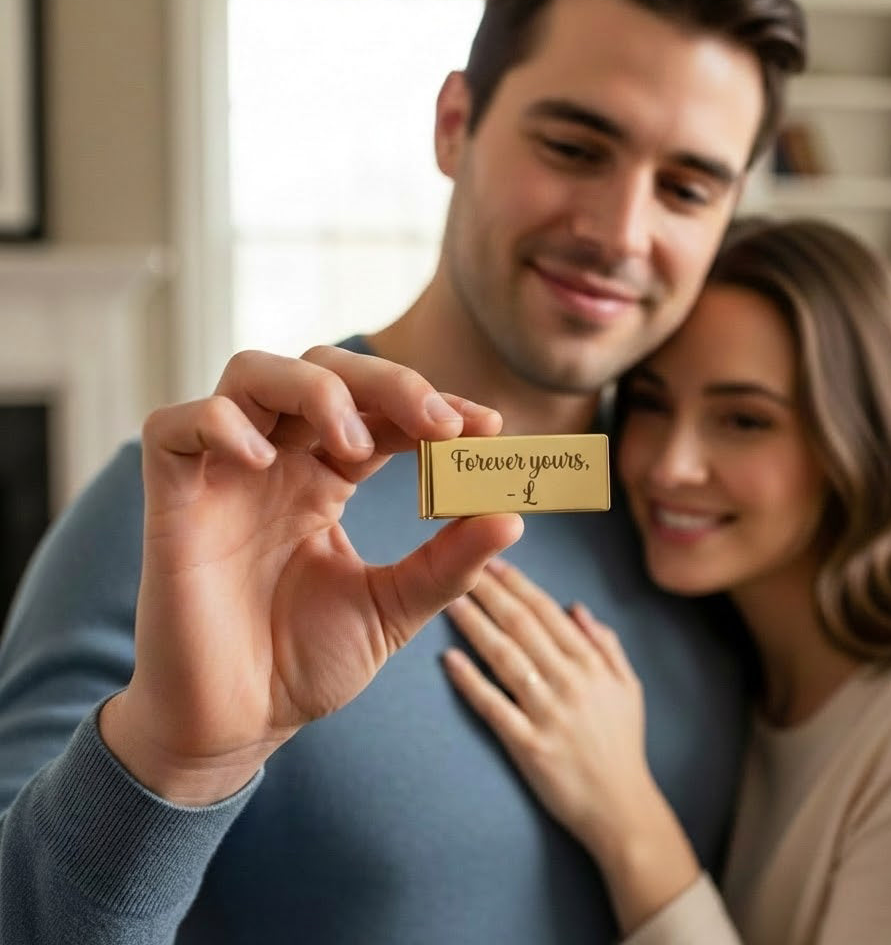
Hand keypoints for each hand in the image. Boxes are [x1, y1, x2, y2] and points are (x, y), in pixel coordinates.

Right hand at [101, 347, 522, 804]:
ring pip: (254, 373)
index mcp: (327, 477)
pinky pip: (174, 427)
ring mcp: (224, 474)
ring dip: (316, 390)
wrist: (237, 726)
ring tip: (357, 442)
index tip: (489, 428)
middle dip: (388, 383)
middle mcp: (278, 461)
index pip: (381, 412)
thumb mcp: (393, 608)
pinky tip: (266, 462)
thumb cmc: (305, 663)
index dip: (433, 407)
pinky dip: (220, 424)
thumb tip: (512, 515)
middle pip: (324, 370)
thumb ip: (448, 563)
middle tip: (440, 424)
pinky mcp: (172, 499)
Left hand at [442, 559, 699, 932]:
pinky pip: (493, 708)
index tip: (492, 560)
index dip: (517, 584)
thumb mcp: (628, 688)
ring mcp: (549, 714)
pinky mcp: (529, 747)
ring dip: (475, 626)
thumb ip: (605, 644)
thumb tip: (576, 608)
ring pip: (505, 658)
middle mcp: (570, 683)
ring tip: (449, 600)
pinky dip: (470, 682)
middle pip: (521, 626)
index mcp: (591, 665)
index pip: (547, 612)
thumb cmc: (622, 745)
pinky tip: (448, 661)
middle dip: (490, 592)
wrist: (622, 809)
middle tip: (461, 566)